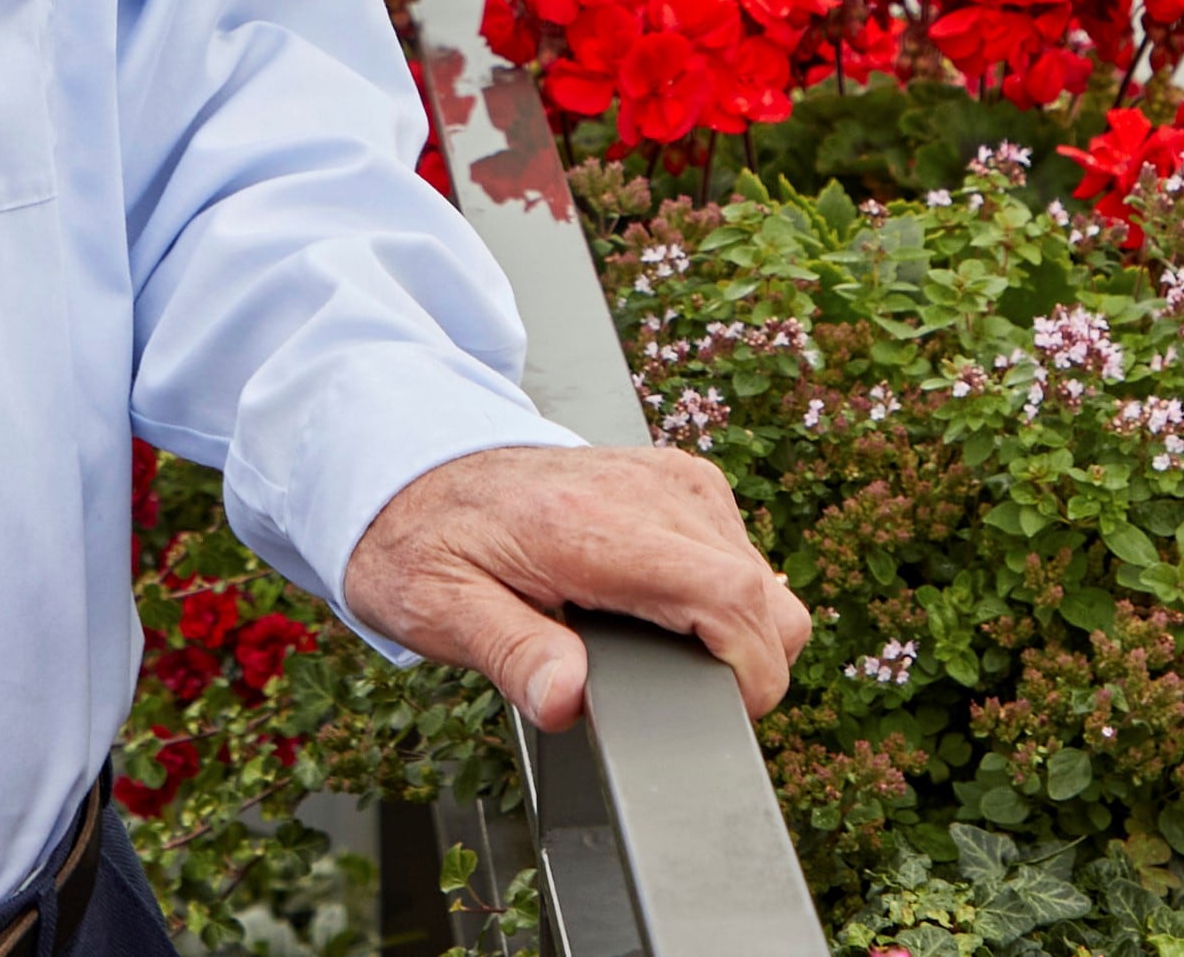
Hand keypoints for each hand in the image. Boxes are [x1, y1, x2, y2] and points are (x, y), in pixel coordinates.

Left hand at [338, 443, 810, 731]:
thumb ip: (512, 654)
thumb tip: (570, 699)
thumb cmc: (426, 542)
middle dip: (747, 668)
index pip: (730, 596)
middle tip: (675, 696)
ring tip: (655, 650)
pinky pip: (740, 555)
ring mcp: (671, 479)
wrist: (419, 468)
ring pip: (764, 582)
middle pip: (764, 597)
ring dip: (733, 633)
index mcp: (594, 524)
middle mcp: (648, 490)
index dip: (751, 673)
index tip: (722, 715)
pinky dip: (722, 600)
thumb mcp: (440, 609)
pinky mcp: (681, 480)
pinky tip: (660, 611)